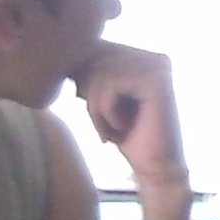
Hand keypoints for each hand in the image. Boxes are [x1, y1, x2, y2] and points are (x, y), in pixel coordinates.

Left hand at [73, 42, 188, 191]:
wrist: (155, 169)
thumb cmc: (126, 136)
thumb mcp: (101, 98)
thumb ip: (88, 71)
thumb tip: (61, 51)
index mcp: (144, 56)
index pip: (95, 51)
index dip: (85, 83)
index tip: (102, 113)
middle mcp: (155, 57)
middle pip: (95, 59)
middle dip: (91, 96)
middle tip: (107, 124)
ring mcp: (159, 66)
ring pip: (98, 73)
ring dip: (97, 107)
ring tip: (113, 128)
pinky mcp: (157, 81)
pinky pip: (108, 85)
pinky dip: (105, 112)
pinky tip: (122, 128)